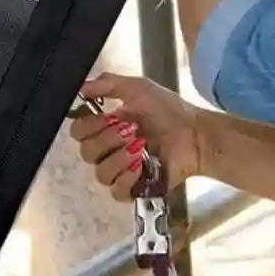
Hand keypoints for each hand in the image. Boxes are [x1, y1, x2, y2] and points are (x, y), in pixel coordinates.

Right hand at [70, 72, 206, 201]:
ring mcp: (121, 171)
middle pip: (86, 153)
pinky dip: (125, 179)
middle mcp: (109, 150)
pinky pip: (116, 192)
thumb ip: (108, 83)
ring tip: (140, 147)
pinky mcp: (135, 189)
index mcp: (106, 127)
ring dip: (118, 158)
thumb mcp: (139, 88)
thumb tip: (81, 87)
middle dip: (107, 140)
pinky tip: (140, 166)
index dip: (88, 126)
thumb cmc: (169, 110)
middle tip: (131, 130)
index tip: (108, 117)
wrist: (196, 133)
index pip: (78, 132)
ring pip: (100, 174)